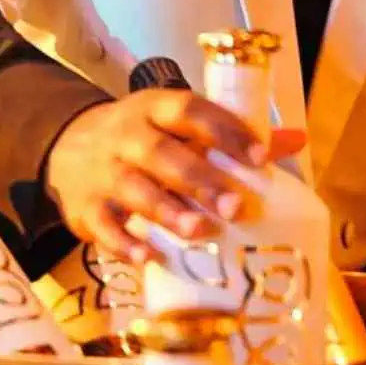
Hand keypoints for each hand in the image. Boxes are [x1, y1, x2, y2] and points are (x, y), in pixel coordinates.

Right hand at [42, 89, 306, 264]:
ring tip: (199, 231)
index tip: (259, 156)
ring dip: (167, 211)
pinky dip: (125, 243)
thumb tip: (296, 139)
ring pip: (133, 189)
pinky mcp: (84, 207)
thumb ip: (232, 133)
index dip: (224, 131)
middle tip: (236, 207)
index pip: (190, 111)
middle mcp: (126, 135)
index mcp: (154, 108)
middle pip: (162, 154)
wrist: (68, 146)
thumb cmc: (144, 137)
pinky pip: (103, 225)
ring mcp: (102, 172)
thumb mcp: (177, 123)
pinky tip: (150, 256)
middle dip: (199, 179)